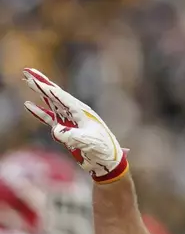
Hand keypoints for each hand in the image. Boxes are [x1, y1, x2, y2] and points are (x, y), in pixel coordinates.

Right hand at [22, 68, 128, 183]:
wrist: (108, 161)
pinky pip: (50, 118)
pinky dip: (40, 112)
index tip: (36, 79)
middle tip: (27, 71)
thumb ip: (71, 135)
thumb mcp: (88, 142)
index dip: (48, 88)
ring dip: (40, 94)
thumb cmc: (102, 149)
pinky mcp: (67, 130)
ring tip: (28, 81)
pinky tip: (29, 105)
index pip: (62, 97)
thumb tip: (55, 130)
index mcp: (82, 112)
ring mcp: (71, 121)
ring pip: (52, 103)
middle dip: (42, 84)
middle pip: (56, 95)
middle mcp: (76, 113)